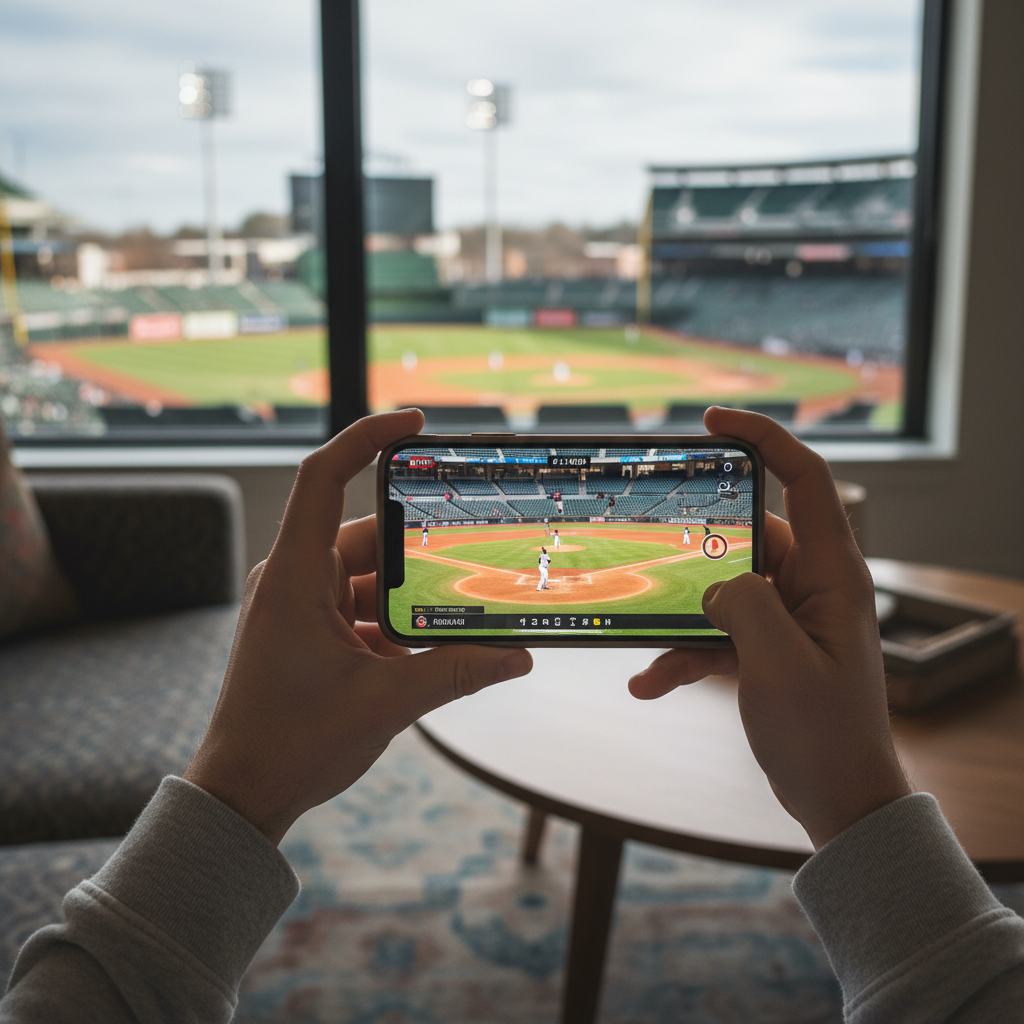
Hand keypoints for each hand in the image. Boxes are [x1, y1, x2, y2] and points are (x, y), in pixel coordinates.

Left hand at [184, 409, 532, 843]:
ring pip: (371, 578)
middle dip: (421, 553)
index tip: (416, 422)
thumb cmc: (291, 744)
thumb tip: (520, 656)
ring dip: (413, 599)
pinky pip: (363, 609)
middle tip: (474, 558)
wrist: (243, 794)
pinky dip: (398, 624)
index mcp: (295, 576)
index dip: (366, 436)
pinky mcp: (310, 632)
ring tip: (461, 615)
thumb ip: (457, 673)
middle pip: (368, 536)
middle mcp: (294, 579)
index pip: (323, 476)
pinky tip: (434, 650)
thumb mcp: (387, 703)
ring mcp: (301, 606)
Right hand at [629, 407, 909, 848]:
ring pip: (720, 588)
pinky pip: (713, 633)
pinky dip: (681, 654)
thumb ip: (743, 603)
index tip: (714, 422)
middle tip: (652, 544)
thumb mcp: (779, 662)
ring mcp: (785, 618)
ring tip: (644, 638)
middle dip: (696, 545)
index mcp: (832, 574)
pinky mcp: (764, 648)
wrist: (838, 799)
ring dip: (680, 617)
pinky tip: (648, 683)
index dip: (764, 438)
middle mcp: (809, 586)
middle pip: (746, 534)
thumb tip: (716, 586)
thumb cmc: (825, 733)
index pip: (805, 479)